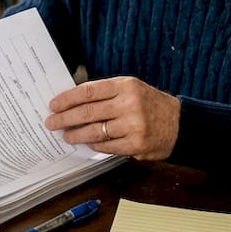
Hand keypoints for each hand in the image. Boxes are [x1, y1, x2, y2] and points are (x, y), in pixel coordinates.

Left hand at [44, 76, 178, 160]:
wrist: (180, 124)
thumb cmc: (149, 104)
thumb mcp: (131, 89)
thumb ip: (105, 94)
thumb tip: (72, 102)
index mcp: (125, 86)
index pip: (88, 91)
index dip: (67, 99)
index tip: (53, 105)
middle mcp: (129, 104)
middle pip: (87, 112)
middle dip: (64, 118)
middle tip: (51, 123)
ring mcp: (133, 126)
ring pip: (94, 131)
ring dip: (75, 134)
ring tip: (65, 135)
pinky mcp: (136, 145)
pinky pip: (106, 146)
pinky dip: (94, 144)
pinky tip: (86, 142)